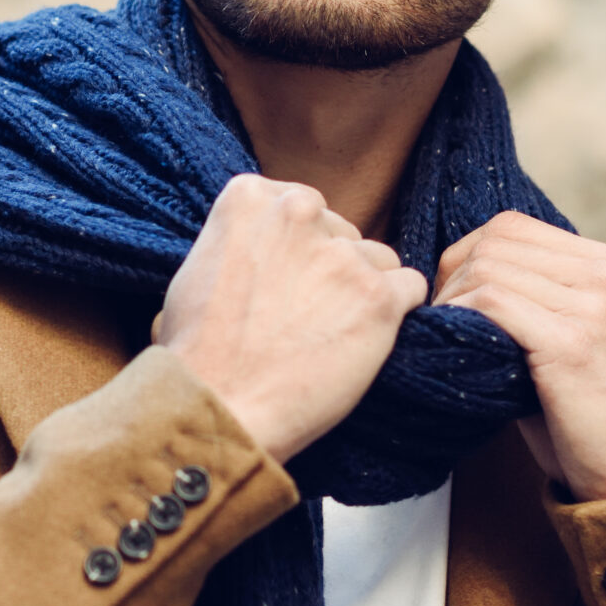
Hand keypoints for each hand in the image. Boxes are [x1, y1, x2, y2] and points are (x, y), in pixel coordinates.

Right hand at [154, 175, 428, 463]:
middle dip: (331, 268)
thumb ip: (239, 241)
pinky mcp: (378, 296)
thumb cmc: (197, 353)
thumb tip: (260, 247)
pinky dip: (394, 315)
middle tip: (304, 316)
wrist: (220, 407)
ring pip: (378, 260)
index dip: (299, 249)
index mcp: (251, 198)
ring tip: (330, 335)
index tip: (286, 280)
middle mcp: (299, 213)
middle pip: (342, 232)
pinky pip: (410, 287)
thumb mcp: (195, 268)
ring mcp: (342, 254)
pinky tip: (363, 341)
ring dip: (363, 293)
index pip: (302, 206)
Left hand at [431, 212, 605, 500]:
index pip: (514, 227)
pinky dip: (460, 317)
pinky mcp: (572, 341)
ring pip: (488, 266)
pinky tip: (456, 346)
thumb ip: (541, 296)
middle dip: (452, 275)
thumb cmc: (595, 414)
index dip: (468, 256)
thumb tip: (459, 272)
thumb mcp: (580, 336)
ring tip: (447, 335)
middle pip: (496, 239)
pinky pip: (492, 301)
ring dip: (451, 299)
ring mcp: (596, 305)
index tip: (451, 297)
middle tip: (439, 319)